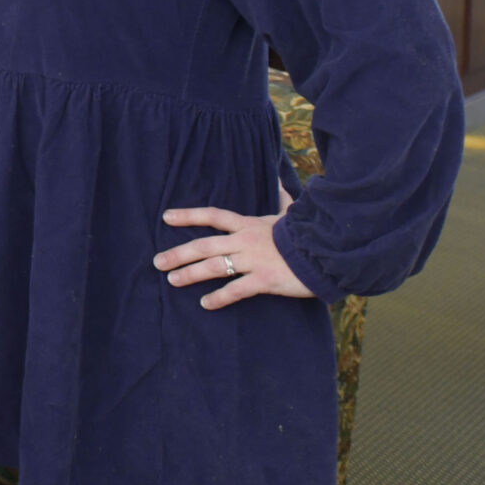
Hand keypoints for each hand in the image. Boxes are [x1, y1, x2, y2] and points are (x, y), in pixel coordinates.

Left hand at [154, 186, 312, 309]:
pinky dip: (219, 298)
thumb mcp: (289, 213)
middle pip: (204, 245)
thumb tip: (280, 180)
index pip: (212, 215)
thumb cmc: (306, 233)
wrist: (327, 250)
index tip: (166, 217)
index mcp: (248, 224)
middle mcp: (245, 240)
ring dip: (190, 274)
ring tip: (172, 281)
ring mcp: (253, 260)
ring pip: (214, 266)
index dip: (188, 215)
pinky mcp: (264, 279)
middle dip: (178, 253)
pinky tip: (205, 304)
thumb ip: (282, 200)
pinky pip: (236, 290)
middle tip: (157, 262)